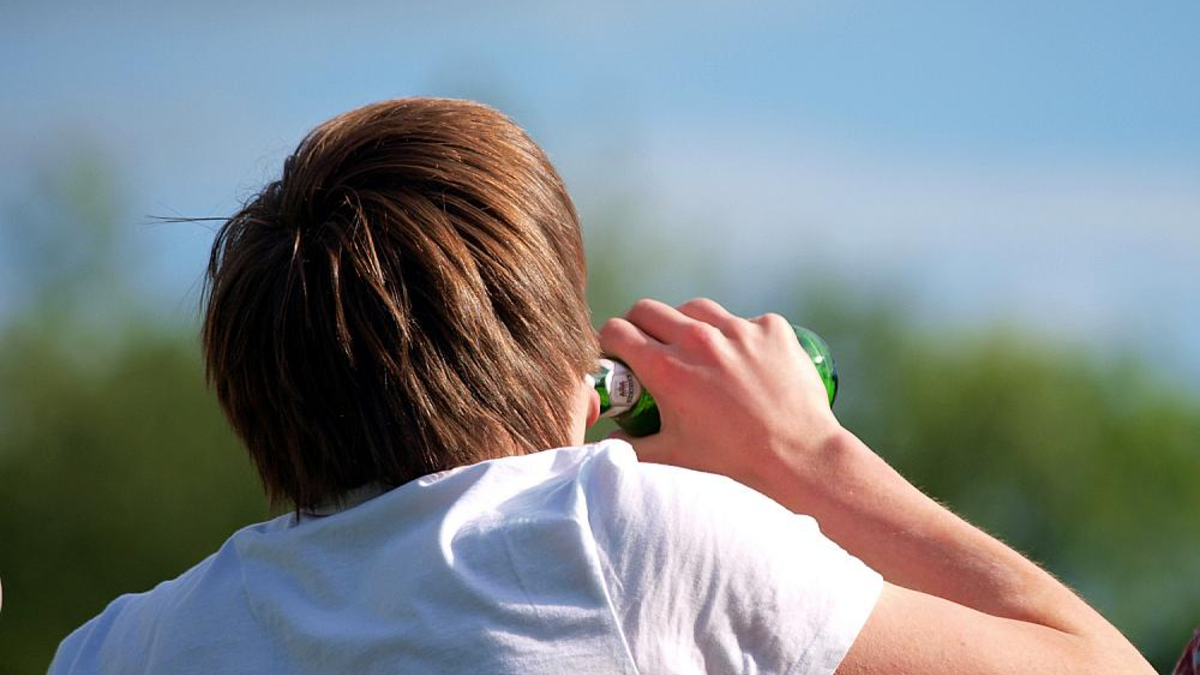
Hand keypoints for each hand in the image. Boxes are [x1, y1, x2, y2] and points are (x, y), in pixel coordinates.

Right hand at [598, 298, 841, 496]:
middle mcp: (698, 340)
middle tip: (649, 348)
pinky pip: (743, 321)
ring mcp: (738, 329)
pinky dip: (736, 336)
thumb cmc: (733, 462)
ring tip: (696, 352)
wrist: (799, 458)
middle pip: (648, 310)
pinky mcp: (772, 328)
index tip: (617, 354)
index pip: (617, 331)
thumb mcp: (673, 456)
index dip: (609, 342)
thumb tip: (608, 439)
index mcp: (666, 368)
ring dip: (686, 324)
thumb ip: (631, 447)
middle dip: (639, 326)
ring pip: (695, 308)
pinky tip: (742, 362)